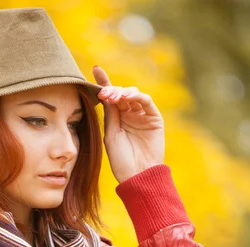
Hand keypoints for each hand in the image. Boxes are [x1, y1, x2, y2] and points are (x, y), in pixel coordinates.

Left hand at [92, 65, 164, 182]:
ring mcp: (142, 116)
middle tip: (104, 94)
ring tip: (114, 97)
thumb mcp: (111, 134)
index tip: (95, 69)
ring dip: (122, 93)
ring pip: (133, 95)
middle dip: (111, 90)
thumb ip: (110, 114)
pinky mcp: (154, 118)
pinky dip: (136, 96)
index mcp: (117, 119)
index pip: (110, 97)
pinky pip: (146, 101)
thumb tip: (104, 94)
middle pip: (121, 94)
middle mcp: (130, 115)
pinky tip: (126, 98)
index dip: (104, 82)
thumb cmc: (121, 160)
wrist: (137, 175)